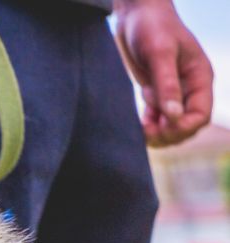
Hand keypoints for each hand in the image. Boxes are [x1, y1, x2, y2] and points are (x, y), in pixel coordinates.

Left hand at [115, 0, 212, 146]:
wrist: (135, 14)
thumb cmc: (151, 27)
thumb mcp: (159, 53)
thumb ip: (166, 84)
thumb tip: (174, 115)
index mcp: (199, 78)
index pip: (200, 115)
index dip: (184, 127)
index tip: (162, 127)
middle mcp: (189, 88)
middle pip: (187, 125)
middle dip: (170, 134)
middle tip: (146, 133)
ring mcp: (172, 92)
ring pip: (171, 125)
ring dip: (158, 133)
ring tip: (140, 131)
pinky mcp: (155, 92)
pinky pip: (156, 118)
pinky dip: (148, 125)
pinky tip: (138, 125)